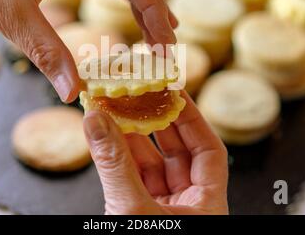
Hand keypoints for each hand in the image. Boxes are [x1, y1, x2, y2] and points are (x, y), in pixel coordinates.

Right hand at [83, 91, 228, 214]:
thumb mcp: (133, 209)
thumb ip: (115, 165)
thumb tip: (96, 121)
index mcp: (207, 203)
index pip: (208, 149)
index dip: (192, 118)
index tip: (174, 92)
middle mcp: (187, 204)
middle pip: (177, 152)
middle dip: (157, 122)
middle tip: (141, 94)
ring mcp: (161, 209)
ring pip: (149, 164)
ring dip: (131, 138)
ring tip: (116, 109)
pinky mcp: (137, 214)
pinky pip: (129, 178)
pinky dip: (116, 158)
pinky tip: (104, 137)